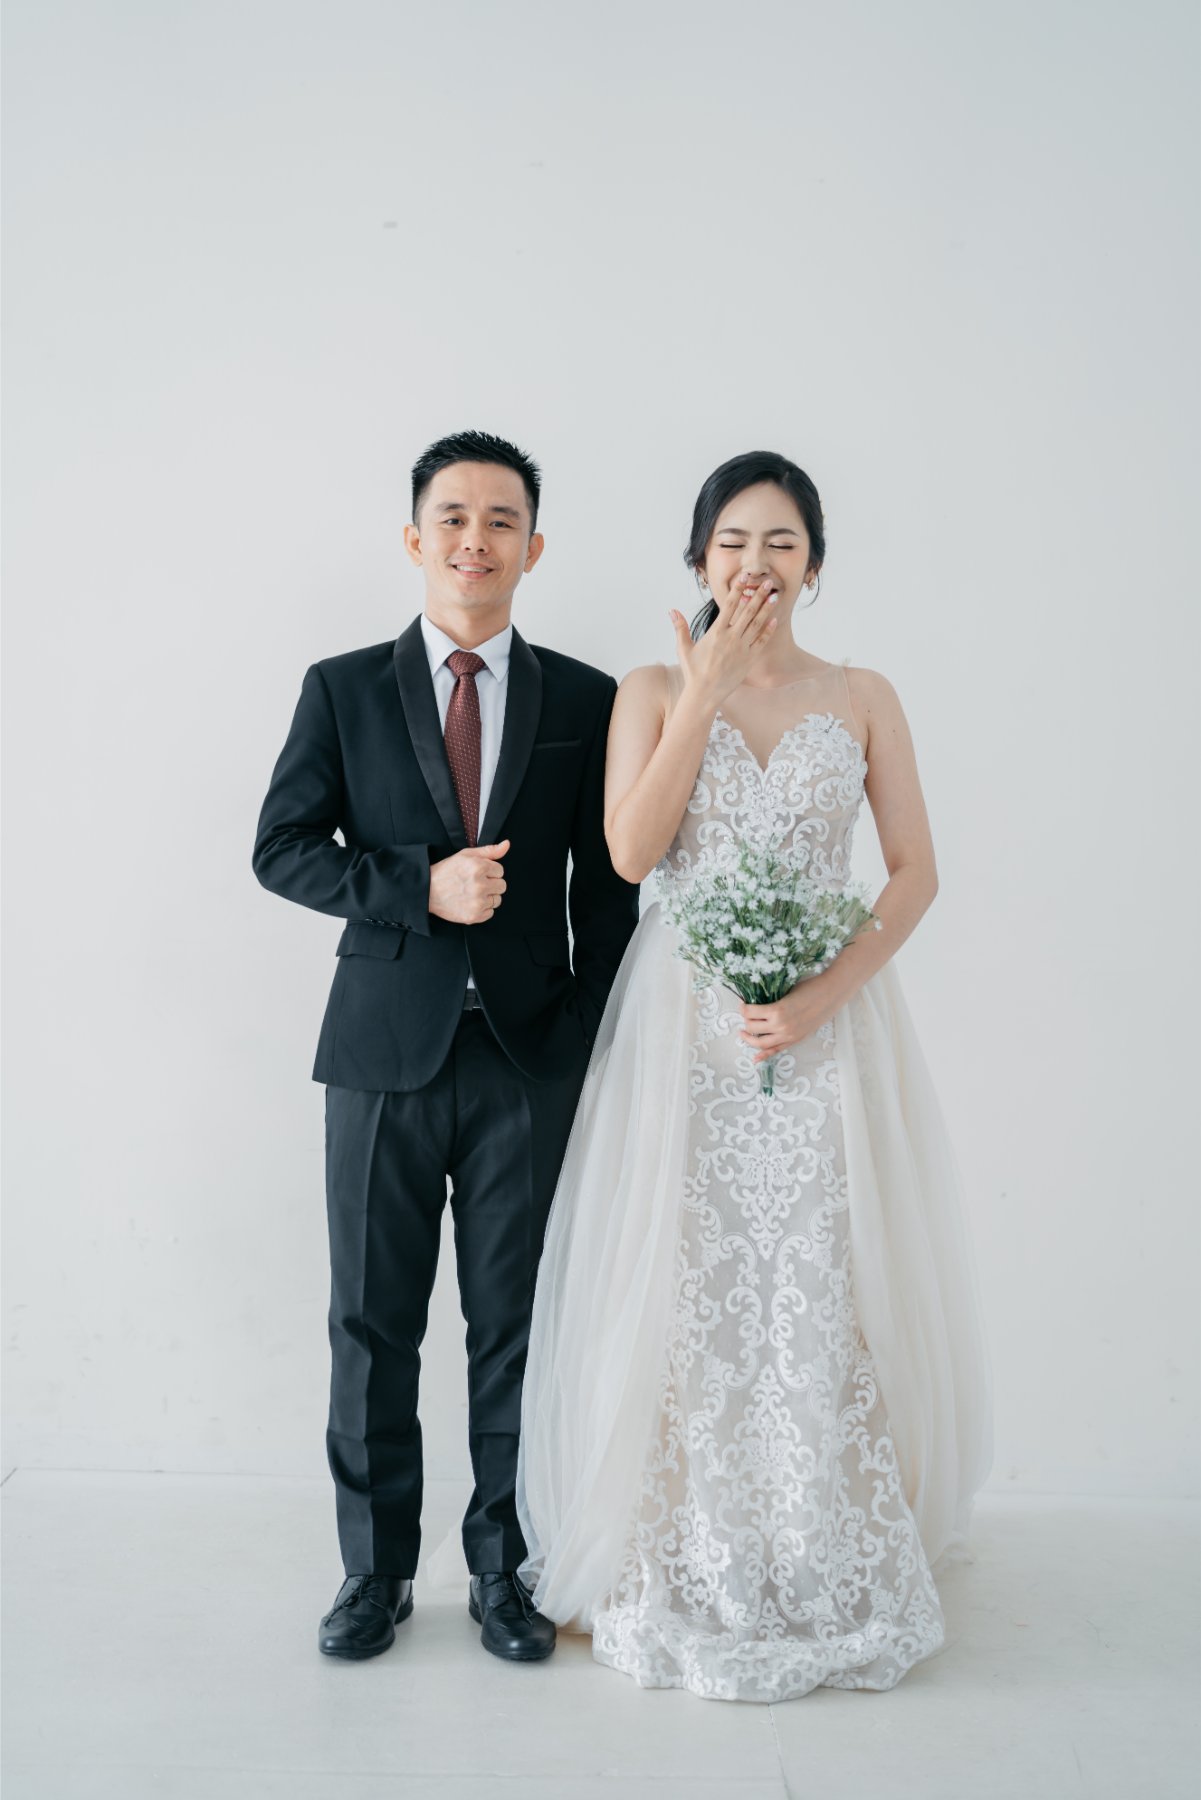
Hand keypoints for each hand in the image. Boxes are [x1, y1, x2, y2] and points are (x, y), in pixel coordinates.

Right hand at [428, 838, 508, 924]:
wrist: (427, 890)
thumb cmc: (446, 871)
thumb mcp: (466, 855)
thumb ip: (490, 850)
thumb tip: (507, 844)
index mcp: (479, 867)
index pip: (500, 870)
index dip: (489, 871)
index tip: (478, 873)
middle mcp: (480, 885)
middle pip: (502, 886)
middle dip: (491, 883)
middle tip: (475, 883)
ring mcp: (477, 902)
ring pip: (497, 900)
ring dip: (488, 897)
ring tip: (472, 893)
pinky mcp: (474, 916)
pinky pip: (490, 913)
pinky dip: (482, 909)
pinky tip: (470, 903)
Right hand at [669, 572, 778, 707]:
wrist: (704, 694)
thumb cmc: (693, 671)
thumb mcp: (683, 648)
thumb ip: (680, 627)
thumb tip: (672, 610)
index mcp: (716, 632)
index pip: (729, 605)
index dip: (738, 589)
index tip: (745, 576)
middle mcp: (731, 638)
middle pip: (747, 611)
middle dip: (758, 595)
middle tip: (767, 581)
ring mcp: (741, 649)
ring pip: (757, 624)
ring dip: (767, 609)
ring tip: (775, 595)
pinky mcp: (748, 660)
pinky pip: (761, 642)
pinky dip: (768, 630)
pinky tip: (774, 620)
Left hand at [739, 974, 837, 1063]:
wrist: (830, 995)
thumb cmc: (809, 988)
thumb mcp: (786, 991)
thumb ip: (772, 1000)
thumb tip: (757, 1002)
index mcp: (776, 1011)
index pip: (750, 1013)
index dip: (743, 1008)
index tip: (743, 1004)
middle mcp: (780, 1026)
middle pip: (752, 1028)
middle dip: (745, 1021)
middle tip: (745, 1015)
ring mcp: (788, 1035)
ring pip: (761, 1043)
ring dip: (749, 1039)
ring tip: (743, 1033)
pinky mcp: (795, 1040)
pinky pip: (776, 1051)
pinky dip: (764, 1055)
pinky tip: (755, 1058)